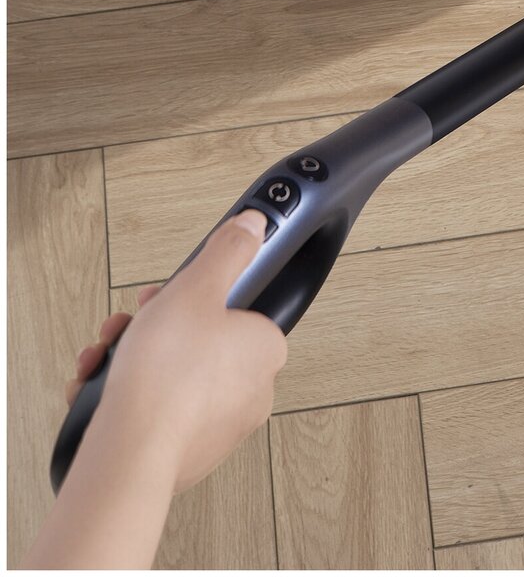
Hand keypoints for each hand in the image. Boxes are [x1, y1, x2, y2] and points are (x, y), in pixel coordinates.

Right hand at [93, 211, 287, 490]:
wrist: (130, 453)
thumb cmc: (166, 374)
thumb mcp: (196, 288)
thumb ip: (227, 252)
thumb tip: (253, 228)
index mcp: (264, 351)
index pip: (235, 309)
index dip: (194, 297)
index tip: (165, 295)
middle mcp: (250, 393)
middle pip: (197, 342)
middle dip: (151, 328)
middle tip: (129, 326)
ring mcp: (217, 428)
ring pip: (170, 376)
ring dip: (131, 359)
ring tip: (104, 357)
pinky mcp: (185, 454)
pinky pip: (156, 412)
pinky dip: (127, 397)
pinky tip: (99, 390)